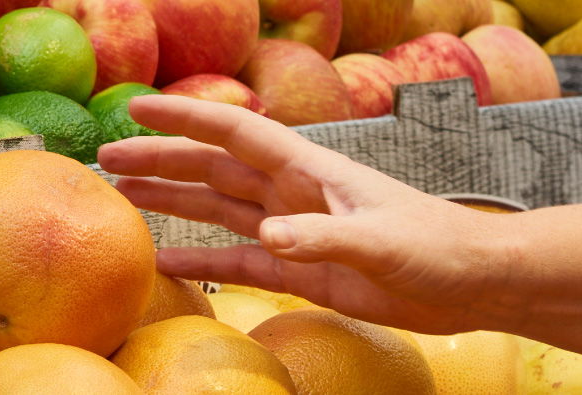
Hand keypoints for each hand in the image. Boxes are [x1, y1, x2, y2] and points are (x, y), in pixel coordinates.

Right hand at [99, 95, 520, 333]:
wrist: (475, 282)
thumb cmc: (439, 246)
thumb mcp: (382, 241)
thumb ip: (325, 238)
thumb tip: (268, 238)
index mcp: (309, 169)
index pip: (235, 134)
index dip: (184, 119)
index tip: (136, 106)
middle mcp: (292, 193)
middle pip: (211, 169)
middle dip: (160, 160)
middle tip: (106, 158)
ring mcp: (293, 230)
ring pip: (217, 210)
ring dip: (172, 203)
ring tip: (123, 197)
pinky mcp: (300, 270)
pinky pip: (237, 263)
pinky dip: (200, 262)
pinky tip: (164, 264)